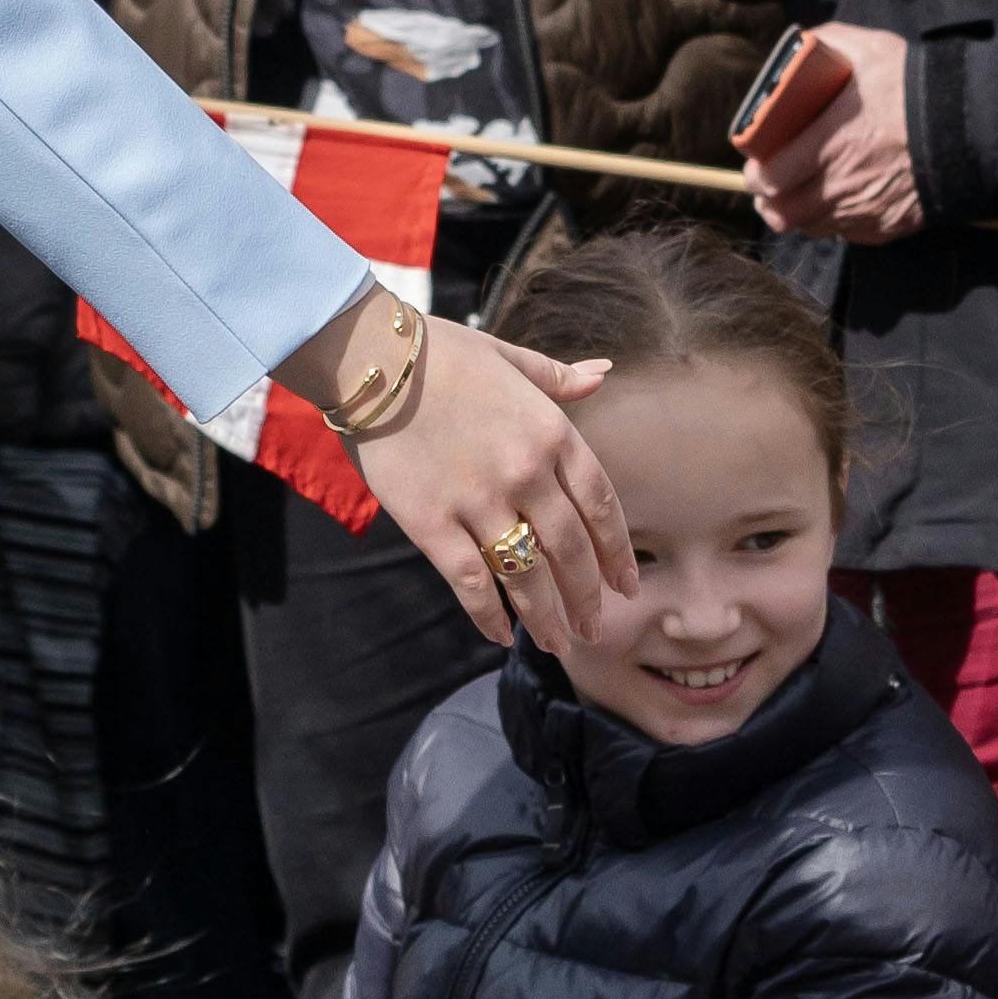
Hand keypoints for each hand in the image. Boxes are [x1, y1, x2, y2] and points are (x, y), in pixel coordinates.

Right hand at [284, 289, 634, 655]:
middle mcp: (526, 473)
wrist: (371, 359)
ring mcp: (480, 502)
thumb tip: (603, 373)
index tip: (627, 585)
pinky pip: (470, 582)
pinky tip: (502, 637)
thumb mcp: (510, 357)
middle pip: (572, 550)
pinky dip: (489, 616)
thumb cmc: (441, 354)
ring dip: (548, 617)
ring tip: (560, 644)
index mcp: (552, 434)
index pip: (601, 505)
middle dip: (588, 596)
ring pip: (528, 576)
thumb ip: (559, 379)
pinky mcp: (432, 523)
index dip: (617, 552)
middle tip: (595, 629)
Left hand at [749, 26, 920, 242]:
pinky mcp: (887, 226)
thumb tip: (801, 43)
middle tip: (769, 189)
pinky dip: (836, 224)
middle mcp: (842, 184)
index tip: (754, 168)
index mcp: (830, 142)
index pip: (771, 177)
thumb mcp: (871, 50)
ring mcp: (865, 210)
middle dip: (769, 204)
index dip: (755, 177)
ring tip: (799, 199)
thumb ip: (829, 41)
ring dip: (800, 216)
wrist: (970, 127)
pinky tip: (839, 204)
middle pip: (785, 214)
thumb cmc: (915, 88)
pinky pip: (848, 235)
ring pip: (814, 229)